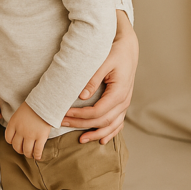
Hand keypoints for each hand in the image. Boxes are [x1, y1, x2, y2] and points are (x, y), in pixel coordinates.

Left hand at [5, 103, 51, 159]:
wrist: (43, 103)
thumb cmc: (32, 108)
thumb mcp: (18, 114)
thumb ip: (16, 124)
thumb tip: (16, 134)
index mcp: (13, 124)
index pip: (8, 139)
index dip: (12, 142)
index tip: (16, 142)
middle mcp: (20, 131)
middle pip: (16, 146)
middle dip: (20, 150)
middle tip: (24, 150)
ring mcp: (30, 135)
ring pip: (26, 151)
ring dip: (28, 154)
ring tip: (30, 154)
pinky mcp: (41, 137)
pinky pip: (37, 150)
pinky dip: (37, 156)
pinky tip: (38, 157)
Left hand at [62, 11, 137, 144]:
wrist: (128, 49)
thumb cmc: (114, 52)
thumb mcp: (103, 62)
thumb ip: (93, 78)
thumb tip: (81, 96)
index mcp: (119, 92)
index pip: (98, 111)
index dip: (80, 116)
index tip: (64, 114)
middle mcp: (124, 101)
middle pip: (102, 121)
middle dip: (82, 125)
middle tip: (62, 123)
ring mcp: (125, 104)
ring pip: (111, 126)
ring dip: (96, 134)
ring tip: (81, 140)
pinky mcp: (123, 104)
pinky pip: (118, 123)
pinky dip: (109, 133)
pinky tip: (101, 140)